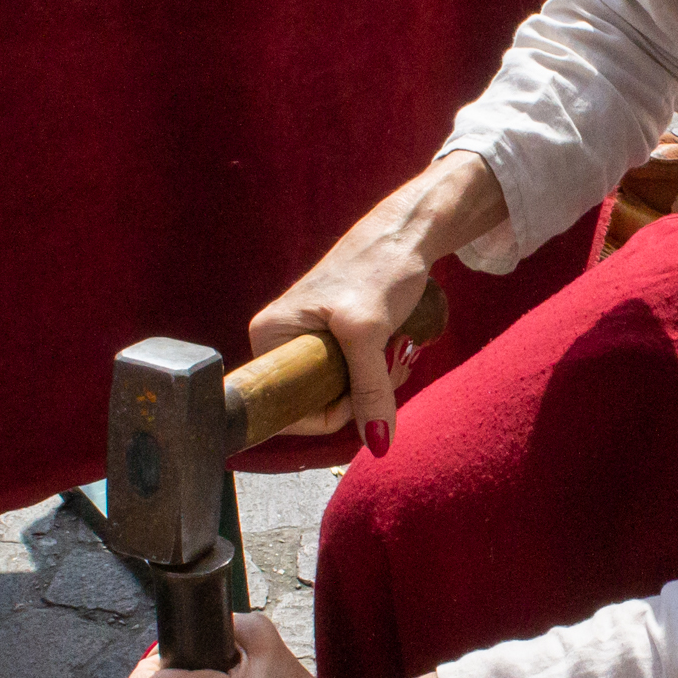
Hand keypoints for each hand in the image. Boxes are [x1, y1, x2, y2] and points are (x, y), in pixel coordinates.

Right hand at [250, 150, 505, 449]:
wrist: (408, 234)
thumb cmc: (378, 268)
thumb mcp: (369, 333)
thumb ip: (369, 389)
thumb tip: (377, 443)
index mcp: (270, 337)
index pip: (288, 407)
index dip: (330, 411)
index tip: (363, 388)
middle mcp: (282, 341)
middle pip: (319, 401)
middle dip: (360, 394)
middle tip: (388, 361)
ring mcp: (310, 341)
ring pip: (343, 391)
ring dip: (377, 381)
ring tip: (396, 348)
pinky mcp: (337, 338)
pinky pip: (356, 375)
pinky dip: (380, 370)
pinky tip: (397, 347)